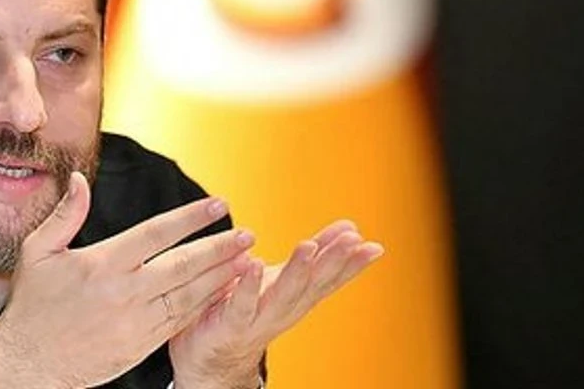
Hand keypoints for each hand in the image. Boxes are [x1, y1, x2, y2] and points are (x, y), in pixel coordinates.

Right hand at [0, 172, 250, 388]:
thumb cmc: (32, 306)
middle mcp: (124, 292)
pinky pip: (180, 322)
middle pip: (182, 265)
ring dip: (221, 278)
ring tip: (246, 262)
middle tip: (248, 235)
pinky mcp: (141, 344)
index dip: (190, 218)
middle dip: (219, 248)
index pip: (156, 234)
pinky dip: (205, 307)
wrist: (29, 364)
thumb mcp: (37, 252)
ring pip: (189, 296)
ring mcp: (136, 321)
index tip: (217, 205)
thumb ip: (65, 215)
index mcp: (102, 264)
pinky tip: (222, 295)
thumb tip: (80, 180)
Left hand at [168, 220, 383, 388]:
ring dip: (297, 271)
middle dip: (333, 262)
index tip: (373, 246)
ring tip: (308, 245)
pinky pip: (241, 305)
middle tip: (352, 240)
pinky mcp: (231, 324)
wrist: (210, 356)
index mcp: (298, 296)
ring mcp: (259, 319)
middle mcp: (284, 309)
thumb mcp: (283, 276)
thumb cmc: (248, 308)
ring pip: (283, 295)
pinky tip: (254, 264)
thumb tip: (349, 227)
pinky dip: (248, 286)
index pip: (330, 278)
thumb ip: (314, 254)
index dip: (352, 264)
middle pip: (313, 285)